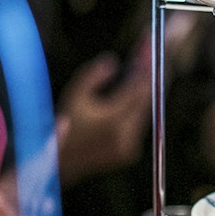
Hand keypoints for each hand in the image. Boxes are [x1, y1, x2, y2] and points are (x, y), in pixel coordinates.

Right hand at [56, 50, 151, 183]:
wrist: (60, 162)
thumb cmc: (65, 124)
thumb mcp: (74, 94)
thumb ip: (93, 75)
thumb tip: (113, 61)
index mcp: (112, 120)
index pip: (138, 90)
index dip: (145, 70)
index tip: (150, 53)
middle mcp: (125, 135)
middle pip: (146, 101)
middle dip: (149, 78)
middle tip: (154, 58)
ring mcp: (130, 146)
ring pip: (144, 113)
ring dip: (146, 92)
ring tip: (149, 70)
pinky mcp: (130, 153)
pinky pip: (139, 124)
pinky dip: (139, 108)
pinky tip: (141, 92)